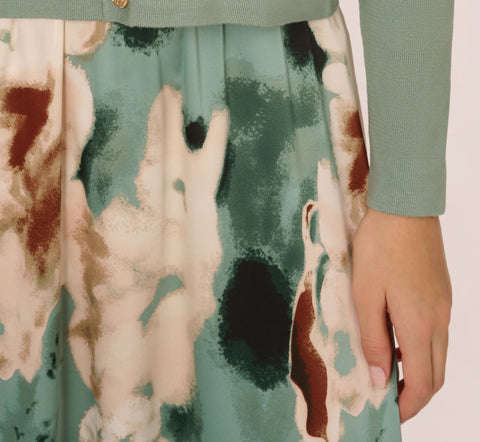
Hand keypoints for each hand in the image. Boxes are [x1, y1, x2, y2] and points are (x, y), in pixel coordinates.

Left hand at [351, 206, 451, 422]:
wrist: (405, 209)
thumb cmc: (379, 249)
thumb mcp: (365, 295)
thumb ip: (373, 339)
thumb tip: (379, 379)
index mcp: (419, 325)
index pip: (423, 382)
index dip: (409, 405)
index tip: (391, 414)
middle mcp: (439, 321)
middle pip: (436, 374)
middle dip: (416, 394)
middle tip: (390, 400)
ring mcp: (444, 306)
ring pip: (439, 354)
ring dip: (419, 371)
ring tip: (389, 373)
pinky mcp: (442, 293)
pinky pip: (437, 333)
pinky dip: (421, 349)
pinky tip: (397, 340)